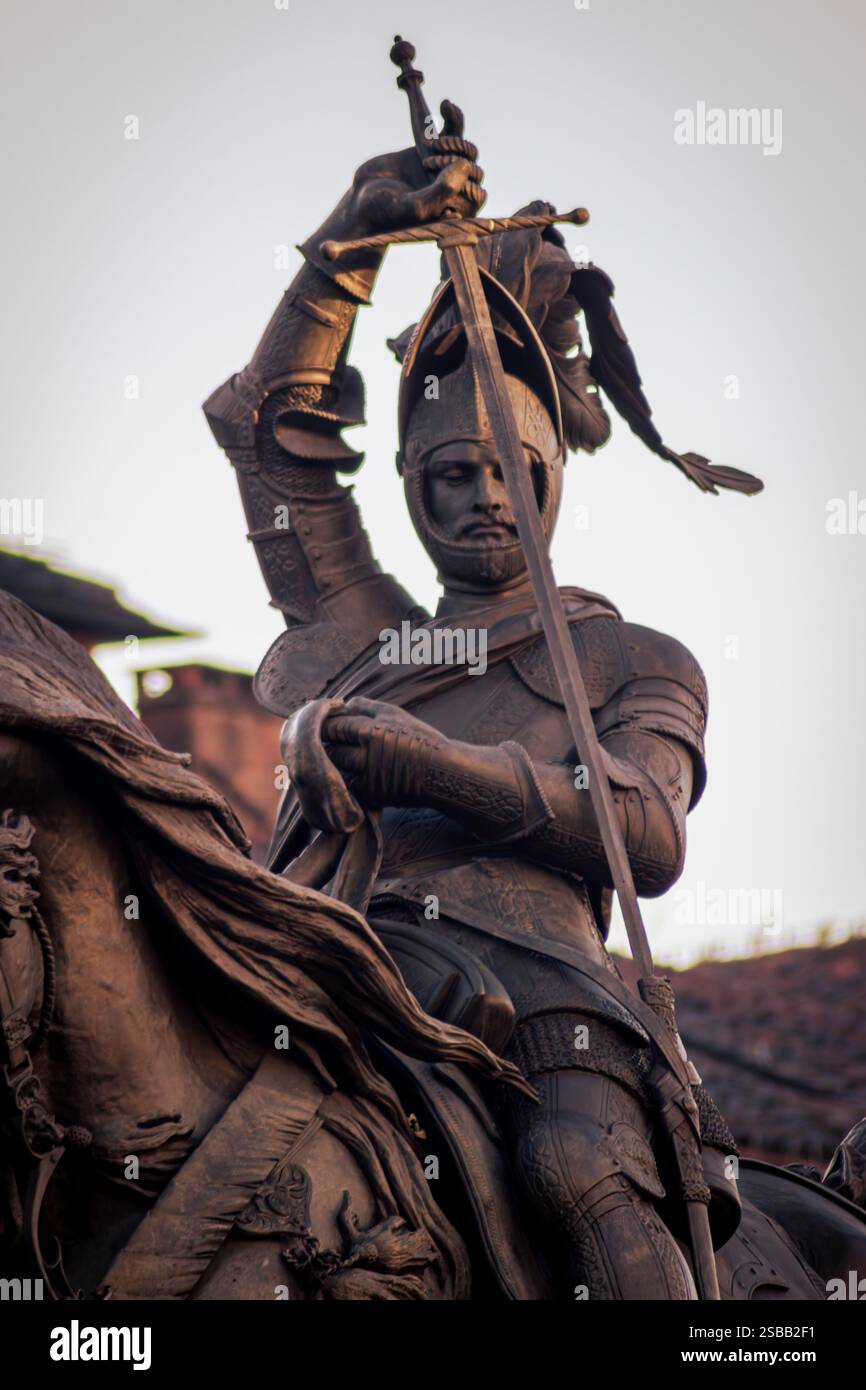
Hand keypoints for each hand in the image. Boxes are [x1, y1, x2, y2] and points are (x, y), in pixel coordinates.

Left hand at [322, 697, 446, 807]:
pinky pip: (348, 785)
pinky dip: (345, 778)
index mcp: (372, 732)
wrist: (443, 773)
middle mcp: (368, 756)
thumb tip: (344, 704)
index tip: (325, 724)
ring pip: (337, 769)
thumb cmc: (420, 738)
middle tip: (322, 741)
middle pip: (331, 749)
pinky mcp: (373, 795)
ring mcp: (369, 778)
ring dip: (332, 762)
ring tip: (336, 755)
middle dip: (325, 744)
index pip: (334, 727)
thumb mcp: (396, 714)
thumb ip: (367, 706)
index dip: (326, 725)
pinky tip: (350, 771)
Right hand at [348, 100, 484, 235]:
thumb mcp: (414, 207)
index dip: (462, 181)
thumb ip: (442, 192)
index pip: (477, 193)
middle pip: (474, 169)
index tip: (435, 178)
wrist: (361, 197)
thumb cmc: (386, 211)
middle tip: (427, 164)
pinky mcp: (434, 150)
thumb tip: (466, 165)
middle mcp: (454, 193)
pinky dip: (453, 118)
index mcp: (455, 213)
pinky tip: (446, 105)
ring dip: (454, 143)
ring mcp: (445, 170)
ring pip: (467, 150)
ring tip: (432, 145)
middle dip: (454, 161)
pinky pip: (454, 131)